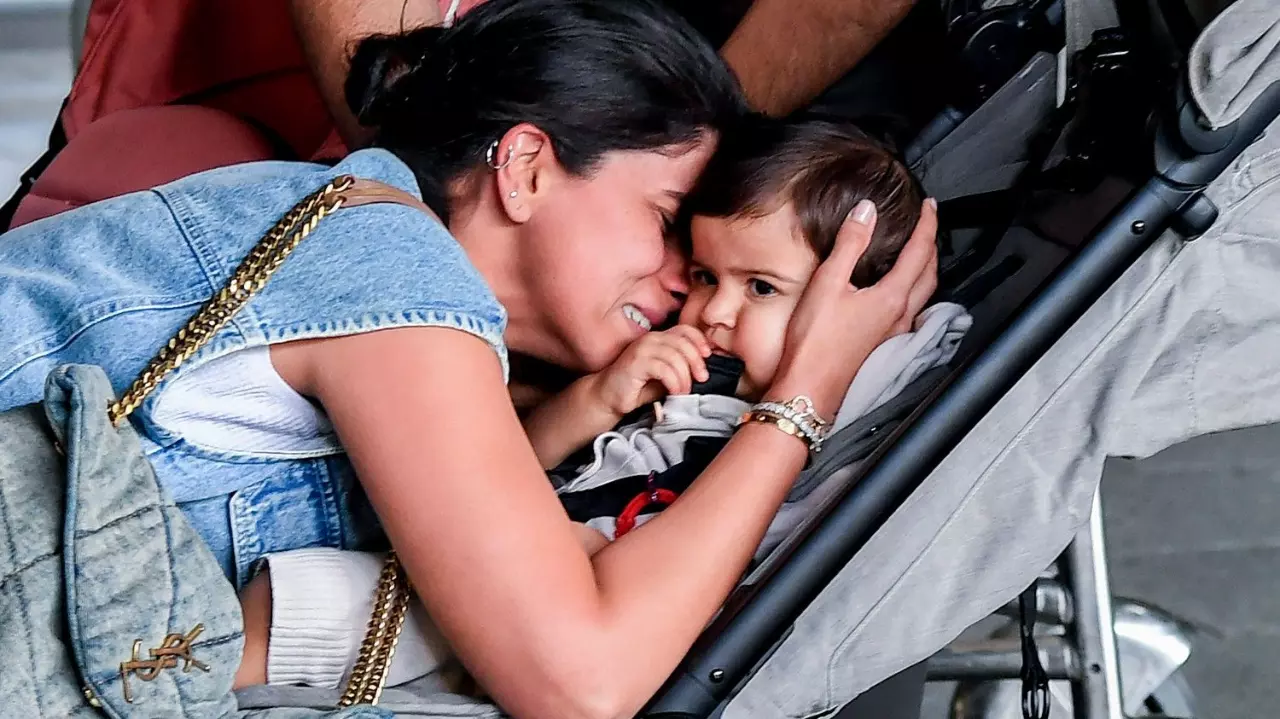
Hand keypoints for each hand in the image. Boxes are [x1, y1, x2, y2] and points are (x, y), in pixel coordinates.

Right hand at [587, 326, 711, 416]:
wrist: (608, 396)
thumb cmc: (637, 387)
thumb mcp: (665, 375)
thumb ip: (681, 367)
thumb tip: (702, 369)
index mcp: (659, 338)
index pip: (685, 330)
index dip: (700, 341)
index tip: (707, 357)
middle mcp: (650, 339)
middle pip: (683, 342)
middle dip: (696, 361)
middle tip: (701, 378)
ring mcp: (642, 349)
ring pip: (675, 356)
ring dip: (684, 376)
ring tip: (683, 390)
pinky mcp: (635, 362)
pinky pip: (663, 368)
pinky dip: (674, 381)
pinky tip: (674, 391)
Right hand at [770, 198, 938, 417]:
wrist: (808, 388)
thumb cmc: (814, 342)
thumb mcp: (827, 283)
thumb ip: (849, 244)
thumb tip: (866, 212)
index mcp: (891, 297)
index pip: (920, 252)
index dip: (927, 225)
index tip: (929, 206)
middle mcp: (899, 316)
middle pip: (929, 273)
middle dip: (932, 245)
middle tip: (928, 225)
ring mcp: (893, 333)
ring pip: (923, 293)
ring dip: (925, 269)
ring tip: (918, 253)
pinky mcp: (882, 344)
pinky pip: (910, 310)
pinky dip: (912, 290)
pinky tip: (897, 291)